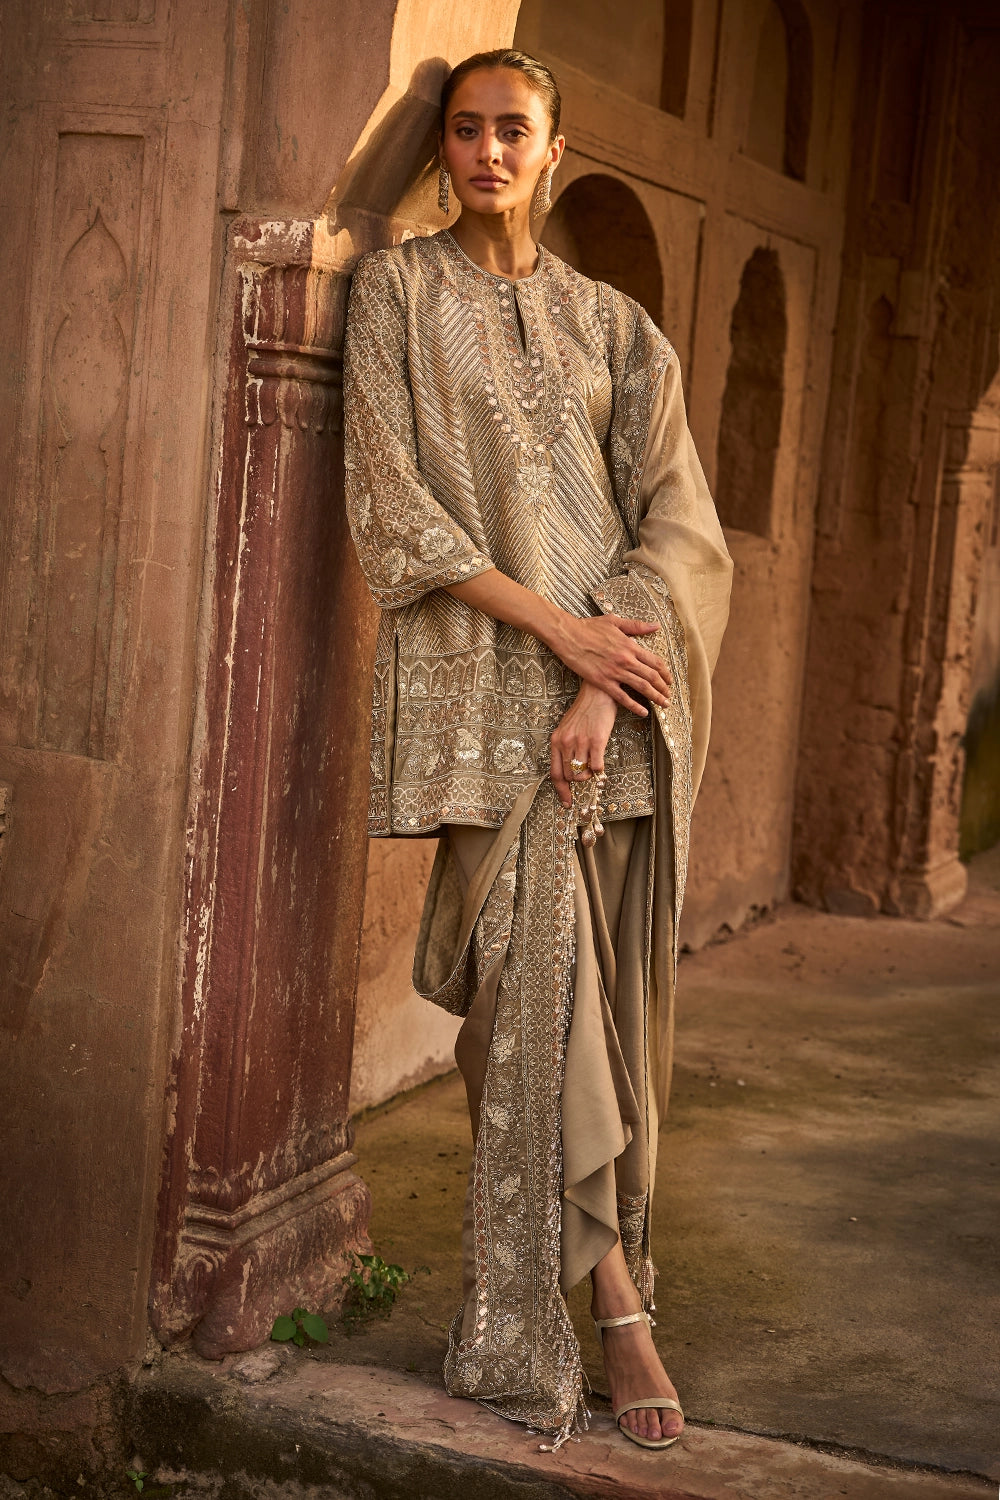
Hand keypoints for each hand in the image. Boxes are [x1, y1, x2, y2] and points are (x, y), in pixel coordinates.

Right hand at [549, 612, 671, 715]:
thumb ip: (636, 626)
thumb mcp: (615, 622)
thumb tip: (655, 626)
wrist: (568, 635)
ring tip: (663, 704)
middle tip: (669, 696)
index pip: (655, 661)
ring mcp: (614, 671)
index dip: (665, 673)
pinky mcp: (602, 681)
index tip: (670, 680)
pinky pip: (622, 697)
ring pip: (641, 687)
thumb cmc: (589, 627)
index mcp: (630, 646)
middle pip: (652, 676)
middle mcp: (625, 659)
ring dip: (655, 697)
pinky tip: (643, 712)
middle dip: (664, 688)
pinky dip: (634, 705)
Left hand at [550, 682, 618, 808]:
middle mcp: (566, 742)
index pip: (554, 774)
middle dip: (578, 780)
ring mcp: (580, 742)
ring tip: (593, 764)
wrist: (598, 693)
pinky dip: (599, 770)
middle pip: (569, 776)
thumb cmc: (584, 712)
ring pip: (582, 773)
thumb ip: (565, 747)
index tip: (566, 802)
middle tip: (586, 773)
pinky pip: (596, 766)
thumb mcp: (567, 728)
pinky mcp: (597, 740)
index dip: (560, 791)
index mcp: (556, 741)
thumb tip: (570, 770)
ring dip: (589, 775)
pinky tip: (601, 763)